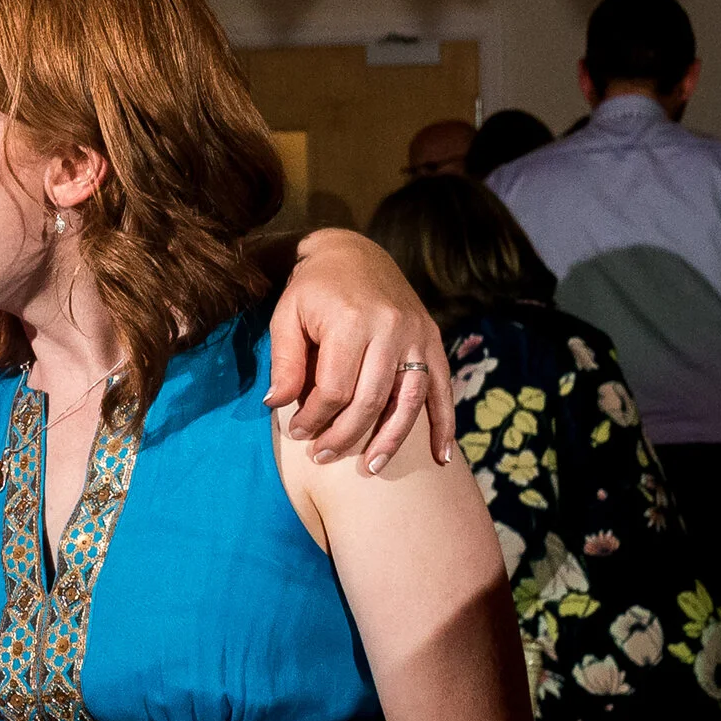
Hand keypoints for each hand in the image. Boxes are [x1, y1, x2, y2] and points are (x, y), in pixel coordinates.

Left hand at [266, 228, 454, 473]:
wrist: (352, 252)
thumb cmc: (313, 289)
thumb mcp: (286, 315)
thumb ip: (284, 361)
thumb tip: (276, 404)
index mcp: (351, 322)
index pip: (334, 388)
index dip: (314, 417)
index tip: (298, 432)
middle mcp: (390, 329)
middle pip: (371, 400)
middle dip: (345, 435)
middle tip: (322, 456)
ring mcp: (417, 335)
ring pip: (408, 401)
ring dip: (390, 440)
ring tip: (371, 467)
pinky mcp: (432, 340)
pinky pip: (442, 389)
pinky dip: (444, 425)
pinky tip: (440, 456)